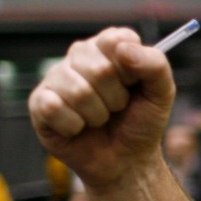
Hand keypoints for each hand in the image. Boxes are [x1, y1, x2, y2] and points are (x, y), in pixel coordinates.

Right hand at [28, 27, 175, 191]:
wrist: (125, 161)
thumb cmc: (141, 123)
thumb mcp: (161, 94)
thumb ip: (155, 66)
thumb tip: (124, 48)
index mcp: (109, 47)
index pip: (117, 40)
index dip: (130, 70)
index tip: (135, 85)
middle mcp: (80, 57)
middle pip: (98, 69)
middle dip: (116, 98)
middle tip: (118, 108)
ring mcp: (56, 78)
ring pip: (77, 91)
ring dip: (97, 115)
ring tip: (100, 119)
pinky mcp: (39, 102)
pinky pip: (53, 108)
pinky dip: (74, 126)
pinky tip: (78, 128)